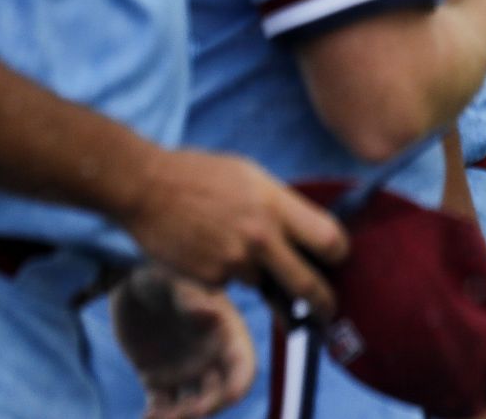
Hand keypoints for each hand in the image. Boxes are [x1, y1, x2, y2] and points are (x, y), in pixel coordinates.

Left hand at [112, 270, 257, 418]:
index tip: (223, 398)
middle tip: (182, 412)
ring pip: (192, 406)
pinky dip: (157, 417)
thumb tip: (212, 313)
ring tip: (157, 418)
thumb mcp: (178, 279)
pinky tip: (146, 417)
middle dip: (205, 408)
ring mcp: (184, 370)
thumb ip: (194, 297)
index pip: (243, 368)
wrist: (127, 275)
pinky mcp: (157, 379)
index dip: (238, 386)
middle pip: (219, 394)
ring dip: (180, 418)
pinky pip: (163, 407)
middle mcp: (209, 356)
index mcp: (224, 332)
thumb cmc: (161, 270)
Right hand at [120, 146, 347, 315]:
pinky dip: (225, 273)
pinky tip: (205, 248)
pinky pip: (230, 284)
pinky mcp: (210, 280)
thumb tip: (303, 232)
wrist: (146, 187)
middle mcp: (260, 236)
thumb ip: (278, 205)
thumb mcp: (250, 177)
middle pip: (307, 284)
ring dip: (257, 273)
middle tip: (327, 311)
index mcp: (274, 203)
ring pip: (262, 282)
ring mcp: (234, 262)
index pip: (328, 238)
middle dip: (323, 302)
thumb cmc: (199, 175)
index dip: (339, 253)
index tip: (338, 260)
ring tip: (228, 242)